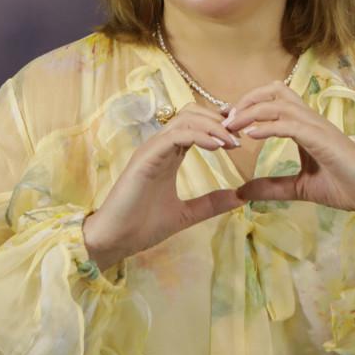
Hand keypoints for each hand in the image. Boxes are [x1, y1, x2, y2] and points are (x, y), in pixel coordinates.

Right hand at [83, 104, 243, 270]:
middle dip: (218, 120)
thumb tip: (240, 198)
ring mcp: (151, 150)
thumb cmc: (142, 226)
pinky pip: (174, 136)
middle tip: (240, 135)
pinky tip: (216, 147)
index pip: (195, 125)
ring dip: (212, 126)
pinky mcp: (145, 158)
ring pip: (184, 120)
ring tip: (232, 142)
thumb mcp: (185, 214)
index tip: (240, 136)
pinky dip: (198, 136)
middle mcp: (159, 147)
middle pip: (191, 114)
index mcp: (168, 155)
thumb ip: (210, 204)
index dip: (218, 125)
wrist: (114, 240)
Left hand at [223, 81, 354, 214]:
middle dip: (246, 100)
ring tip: (231, 126)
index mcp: (306, 127)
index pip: (274, 101)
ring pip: (279, 103)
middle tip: (226, 120)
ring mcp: (317, 127)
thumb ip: (272, 187)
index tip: (227, 122)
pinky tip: (250, 136)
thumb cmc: (346, 186)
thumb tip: (242, 192)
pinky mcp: (322, 139)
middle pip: (274, 91)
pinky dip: (267, 126)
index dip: (248, 106)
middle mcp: (311, 120)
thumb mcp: (299, 188)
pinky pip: (290, 124)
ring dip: (251, 112)